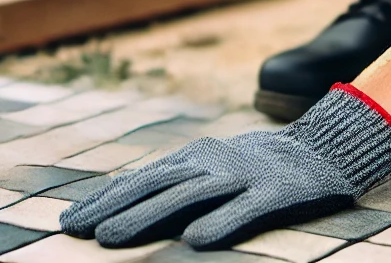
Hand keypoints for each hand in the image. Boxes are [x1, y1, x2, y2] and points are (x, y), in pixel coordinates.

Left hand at [60, 84, 390, 248]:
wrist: (322, 149)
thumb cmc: (255, 167)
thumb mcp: (211, 168)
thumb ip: (174, 183)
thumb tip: (118, 203)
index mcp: (196, 158)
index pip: (142, 178)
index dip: (105, 198)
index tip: (68, 221)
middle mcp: (213, 162)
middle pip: (156, 185)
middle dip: (114, 208)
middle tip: (77, 232)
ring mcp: (244, 175)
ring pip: (189, 196)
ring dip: (148, 217)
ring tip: (112, 239)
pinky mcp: (276, 192)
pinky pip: (245, 210)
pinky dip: (220, 223)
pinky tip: (195, 242)